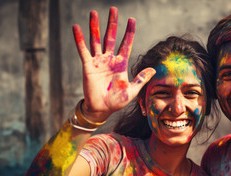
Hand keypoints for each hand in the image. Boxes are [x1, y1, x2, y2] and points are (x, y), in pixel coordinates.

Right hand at [73, 7, 154, 121]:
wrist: (101, 109)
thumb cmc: (116, 102)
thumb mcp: (132, 90)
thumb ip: (141, 79)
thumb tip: (154, 69)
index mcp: (121, 64)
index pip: (126, 44)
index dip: (129, 32)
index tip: (132, 19)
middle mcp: (109, 59)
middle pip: (111, 37)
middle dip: (112, 23)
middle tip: (113, 9)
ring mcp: (98, 61)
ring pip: (96, 40)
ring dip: (95, 26)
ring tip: (94, 12)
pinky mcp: (88, 65)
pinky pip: (83, 50)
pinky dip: (79, 39)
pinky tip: (76, 28)